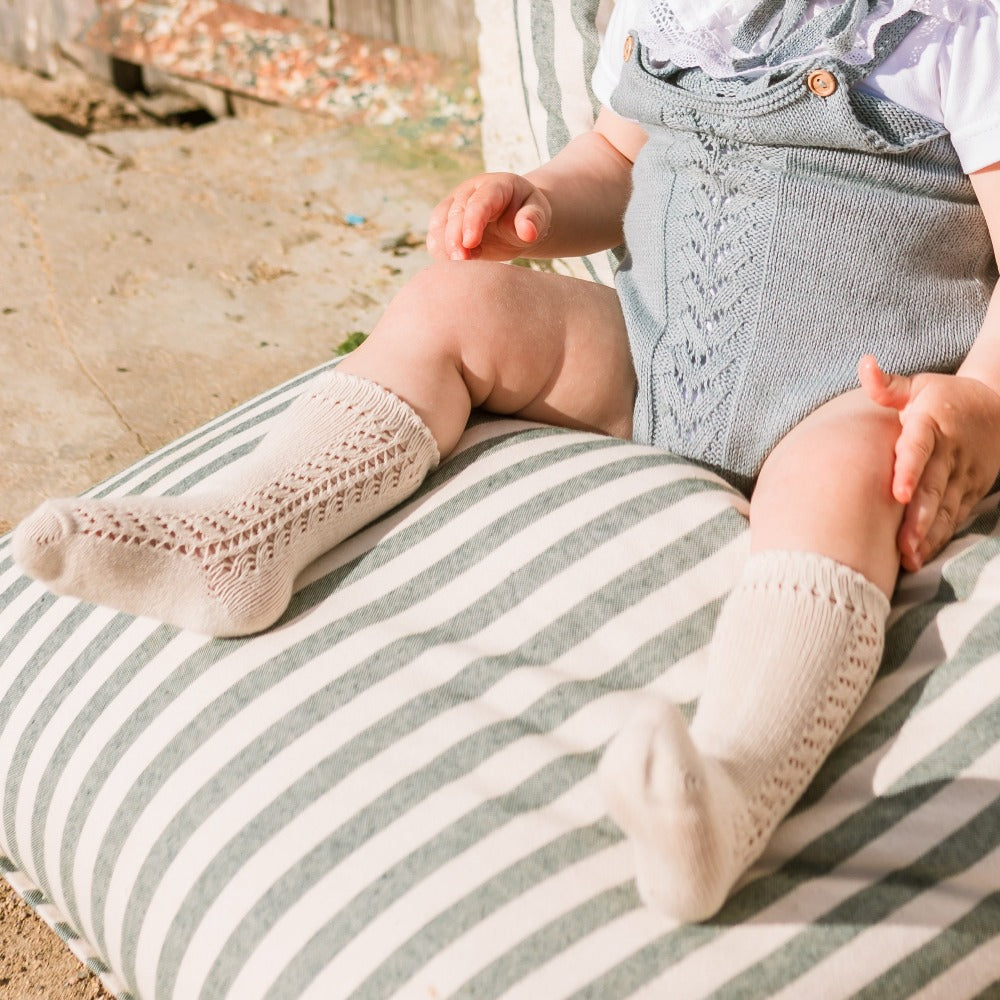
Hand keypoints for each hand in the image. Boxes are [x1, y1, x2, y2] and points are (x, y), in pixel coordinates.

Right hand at [426, 172, 551, 261]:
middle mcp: (470, 192)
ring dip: (445, 246)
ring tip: (463, 263)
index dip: (472, 221)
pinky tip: (457, 263)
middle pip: (455, 213)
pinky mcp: (446, 223)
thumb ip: (533, 219)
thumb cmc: (528, 215)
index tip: (470, 243)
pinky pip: (435, 238)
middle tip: (462, 261)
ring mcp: (455, 206)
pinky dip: (440, 252)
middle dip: (455, 238)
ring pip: (439, 224)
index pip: (480, 201)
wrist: (515, 220)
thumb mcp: (538, 213)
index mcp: (495, 185)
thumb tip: (528, 232)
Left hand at [859, 355, 999, 570]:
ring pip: (946, 509)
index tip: (896, 494)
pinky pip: (955, 516)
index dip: (909, 471)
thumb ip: (887, 385)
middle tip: (901, 546)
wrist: (999, 405)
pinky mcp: (970, 491)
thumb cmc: (944, 397)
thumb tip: (864, 364)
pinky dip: (940, 536)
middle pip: (933, 489)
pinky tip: (922, 556)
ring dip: (928, 535)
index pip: (919, 449)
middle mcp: (950, 454)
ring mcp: (963, 475)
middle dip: (917, 519)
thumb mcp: (918, 386)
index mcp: (932, 425)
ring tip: (909, 558)